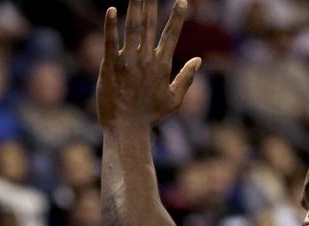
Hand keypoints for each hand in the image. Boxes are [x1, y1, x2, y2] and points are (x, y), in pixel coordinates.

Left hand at [97, 0, 201, 129]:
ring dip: (135, 5)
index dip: (177, 16)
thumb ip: (186, 78)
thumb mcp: (174, 100)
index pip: (171, 34)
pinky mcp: (110, 66)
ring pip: (132, 27)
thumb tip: (198, 60)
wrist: (127, 130)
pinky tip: (111, 9)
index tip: (182, 0)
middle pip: (149, 23)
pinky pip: (110, 42)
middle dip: (151, 1)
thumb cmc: (150, 117)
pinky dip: (110, 26)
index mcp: (161, 65)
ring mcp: (127, 61)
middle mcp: (146, 59)